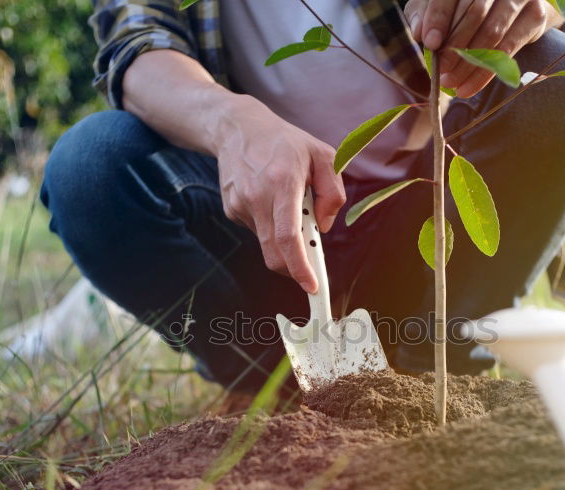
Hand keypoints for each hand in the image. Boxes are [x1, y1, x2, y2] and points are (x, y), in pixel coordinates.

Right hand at [213, 95, 345, 293]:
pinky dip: (269, 225)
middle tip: (309, 269)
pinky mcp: (232, 210)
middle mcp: (257, 196)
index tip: (311, 285)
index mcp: (282, 182)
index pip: (288, 236)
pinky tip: (269, 199)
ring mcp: (240, 205)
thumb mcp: (323, 155)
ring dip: (283, 238)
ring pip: (267, 242)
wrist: (236, 128)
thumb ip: (332, 192)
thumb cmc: (284, 141)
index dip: (300, 267)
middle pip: (274, 252)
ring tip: (287, 204)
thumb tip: (324, 227)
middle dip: (294, 269)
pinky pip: (257, 230)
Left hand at [405, 0, 559, 97]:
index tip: (430, 43)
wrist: (508, 7)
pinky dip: (485, 72)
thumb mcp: (439, 6)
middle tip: (441, 71)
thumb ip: (424, 14)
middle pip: (475, 13)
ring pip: (493, 33)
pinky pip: (508, 49)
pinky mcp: (535, 16)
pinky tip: (469, 87)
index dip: (439, 18)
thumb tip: (419, 32)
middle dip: (455, 46)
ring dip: (469, 63)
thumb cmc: (463, 5)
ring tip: (451, 83)